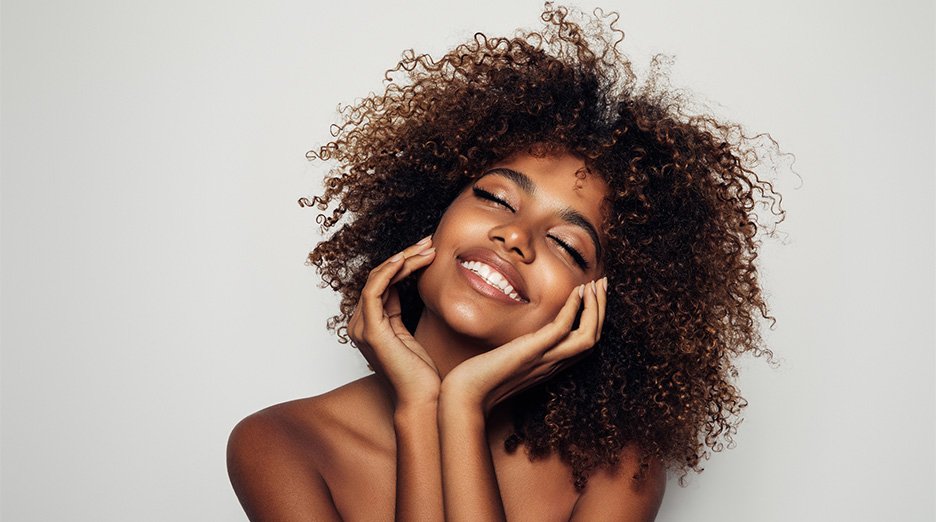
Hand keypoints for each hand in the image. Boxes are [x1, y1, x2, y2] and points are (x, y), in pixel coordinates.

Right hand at [347, 236, 440, 406]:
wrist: (423, 400)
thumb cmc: (421, 373)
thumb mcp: (409, 333)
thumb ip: (399, 311)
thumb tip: (403, 285)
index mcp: (370, 324)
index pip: (382, 283)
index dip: (403, 263)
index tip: (428, 250)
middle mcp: (360, 324)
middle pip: (378, 277)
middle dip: (405, 256)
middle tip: (430, 242)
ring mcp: (362, 328)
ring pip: (377, 279)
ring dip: (403, 259)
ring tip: (428, 248)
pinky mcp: (370, 332)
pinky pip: (374, 291)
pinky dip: (389, 272)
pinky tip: (407, 260)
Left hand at [441, 278, 607, 413]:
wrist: (467, 395)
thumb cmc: (483, 377)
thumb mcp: (513, 359)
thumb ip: (526, 349)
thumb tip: (526, 336)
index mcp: (552, 365)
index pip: (586, 343)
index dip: (596, 318)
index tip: (595, 294)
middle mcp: (554, 364)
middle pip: (593, 339)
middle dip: (602, 309)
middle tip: (604, 283)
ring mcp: (544, 359)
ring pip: (587, 337)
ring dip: (596, 309)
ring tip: (595, 285)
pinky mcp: (531, 352)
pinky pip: (561, 331)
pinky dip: (573, 310)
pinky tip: (575, 293)